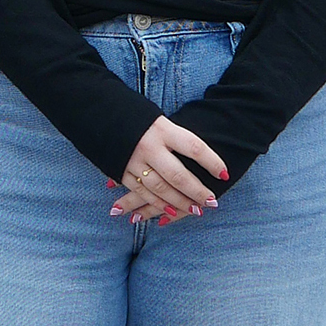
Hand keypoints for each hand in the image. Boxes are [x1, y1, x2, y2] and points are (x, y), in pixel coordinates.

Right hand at [110, 116, 228, 223]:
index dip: (212, 162)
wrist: (101, 113)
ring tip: (197, 210)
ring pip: (161, 188)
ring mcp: (133, 160)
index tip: (225, 174)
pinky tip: (170, 211)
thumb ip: (177, 138)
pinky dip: (157, 204)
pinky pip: (142, 192)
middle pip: (178, 175)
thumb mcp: (160, 120)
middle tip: (213, 201)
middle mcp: (149, 146)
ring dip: (180, 202)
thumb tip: (203, 157)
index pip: (194, 147)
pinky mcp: (121, 170)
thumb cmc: (139, 117)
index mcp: (162, 129)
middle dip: (197, 191)